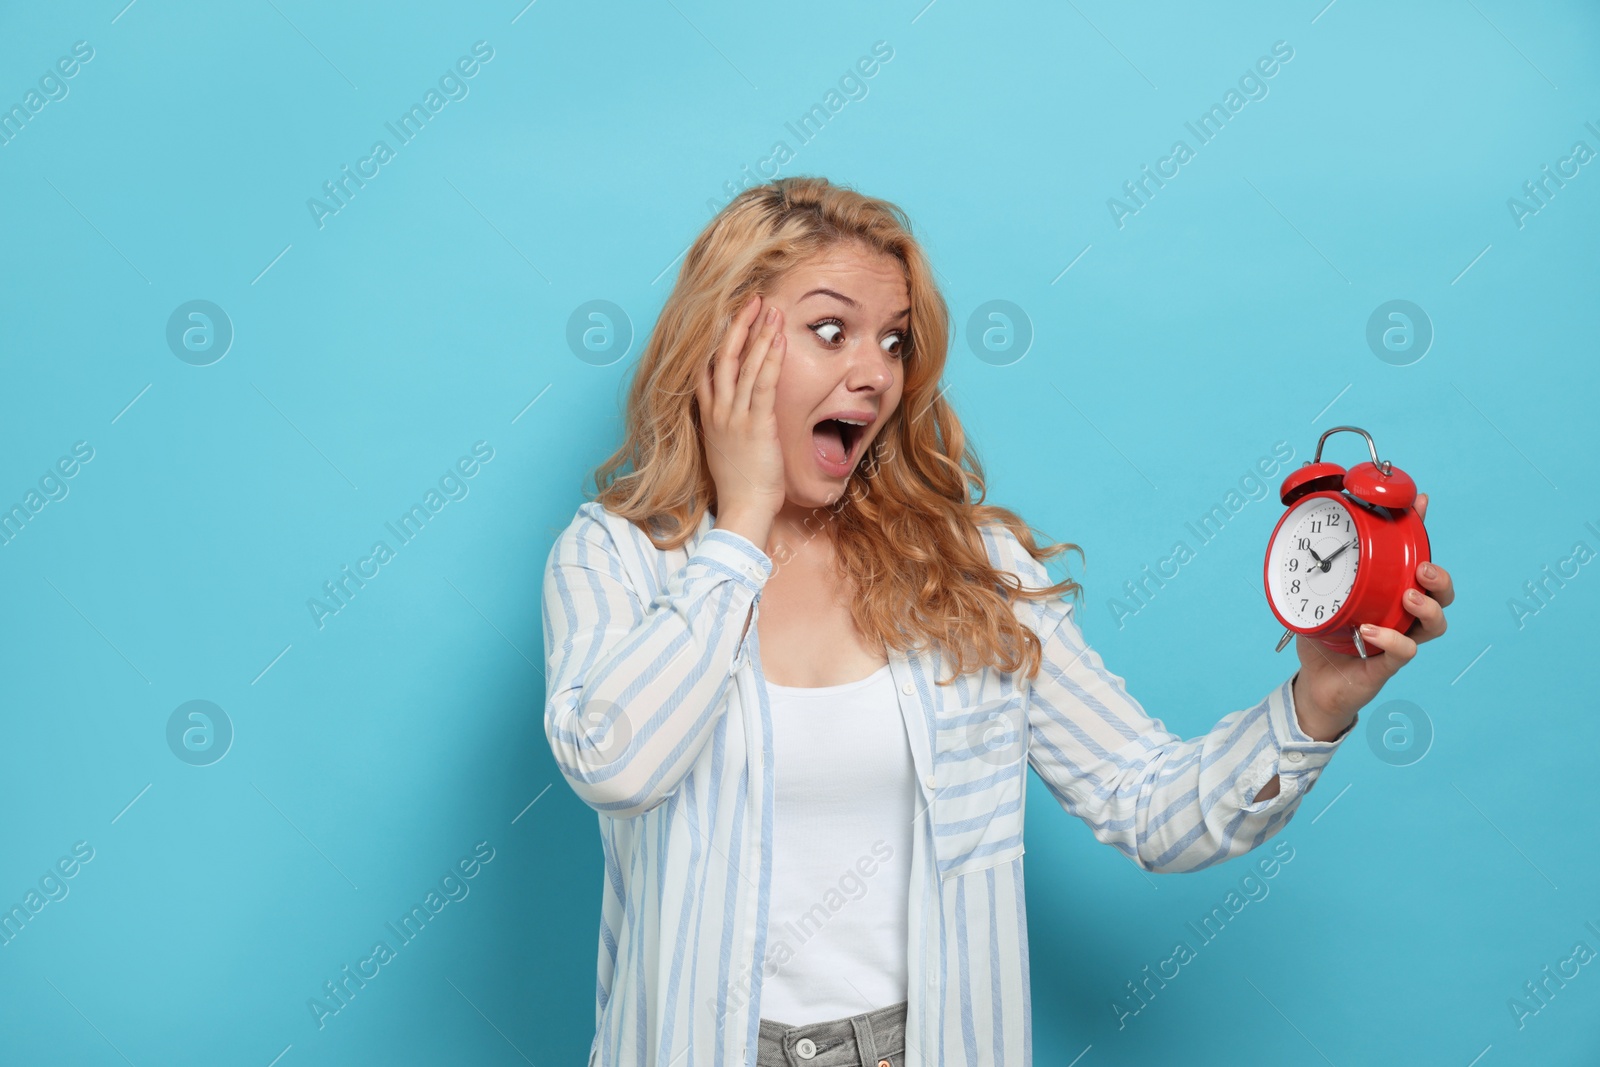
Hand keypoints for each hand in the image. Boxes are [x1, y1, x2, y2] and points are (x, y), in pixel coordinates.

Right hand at [694, 294, 787, 538]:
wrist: (743, 508)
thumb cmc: (739, 484)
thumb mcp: (724, 448)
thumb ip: (725, 425)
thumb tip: (733, 412)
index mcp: (709, 416)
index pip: (708, 367)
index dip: (720, 339)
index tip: (730, 316)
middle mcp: (718, 411)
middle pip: (724, 357)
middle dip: (739, 325)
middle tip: (753, 299)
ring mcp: (735, 417)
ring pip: (745, 365)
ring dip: (759, 334)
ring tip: (770, 308)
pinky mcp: (756, 425)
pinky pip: (763, 384)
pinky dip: (771, 359)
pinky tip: (779, 339)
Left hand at [1291, 492, 1454, 737]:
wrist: (1314, 683)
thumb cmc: (1323, 637)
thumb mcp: (1317, 597)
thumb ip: (1317, 572)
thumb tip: (1305, 537)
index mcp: (1390, 594)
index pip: (1414, 559)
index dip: (1421, 532)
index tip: (1420, 503)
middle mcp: (1402, 616)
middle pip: (1441, 594)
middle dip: (1440, 578)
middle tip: (1422, 569)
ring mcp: (1399, 640)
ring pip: (1435, 624)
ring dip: (1427, 607)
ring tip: (1407, 598)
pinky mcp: (1387, 665)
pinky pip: (1404, 651)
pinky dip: (1392, 640)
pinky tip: (1371, 631)